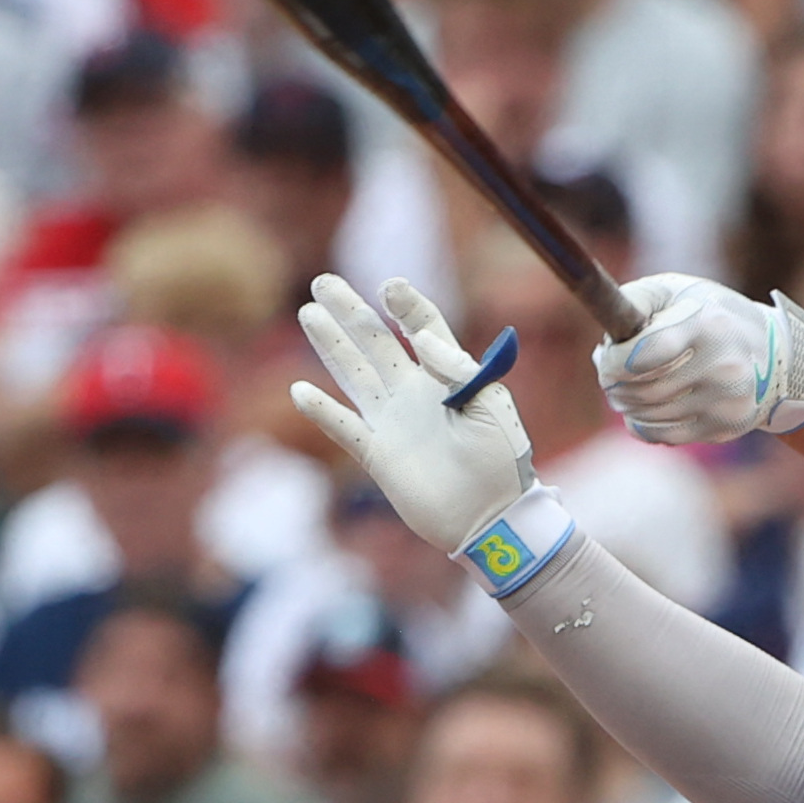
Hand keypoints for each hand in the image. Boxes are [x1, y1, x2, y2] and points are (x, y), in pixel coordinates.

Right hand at [293, 274, 538, 552]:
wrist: (492, 520)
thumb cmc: (503, 464)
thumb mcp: (493, 407)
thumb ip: (461, 369)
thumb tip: (422, 338)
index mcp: (449, 378)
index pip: (423, 327)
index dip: (407, 305)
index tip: (390, 288)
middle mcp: (415, 393)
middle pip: (376, 341)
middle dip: (351, 310)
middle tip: (323, 282)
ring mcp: (394, 422)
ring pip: (354, 373)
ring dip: (331, 344)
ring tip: (309, 312)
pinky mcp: (378, 455)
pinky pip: (343, 427)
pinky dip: (321, 411)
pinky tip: (300, 390)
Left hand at [591, 273, 803, 447]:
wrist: (775, 355)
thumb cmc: (712, 316)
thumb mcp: (678, 292)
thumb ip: (638, 301)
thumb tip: (609, 337)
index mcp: (707, 325)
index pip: (643, 355)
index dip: (613, 361)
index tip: (606, 356)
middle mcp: (722, 365)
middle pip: (641, 389)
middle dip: (613, 382)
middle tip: (610, 372)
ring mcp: (726, 401)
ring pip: (647, 415)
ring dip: (626, 403)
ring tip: (628, 386)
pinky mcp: (725, 427)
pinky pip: (662, 435)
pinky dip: (642, 424)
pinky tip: (645, 408)